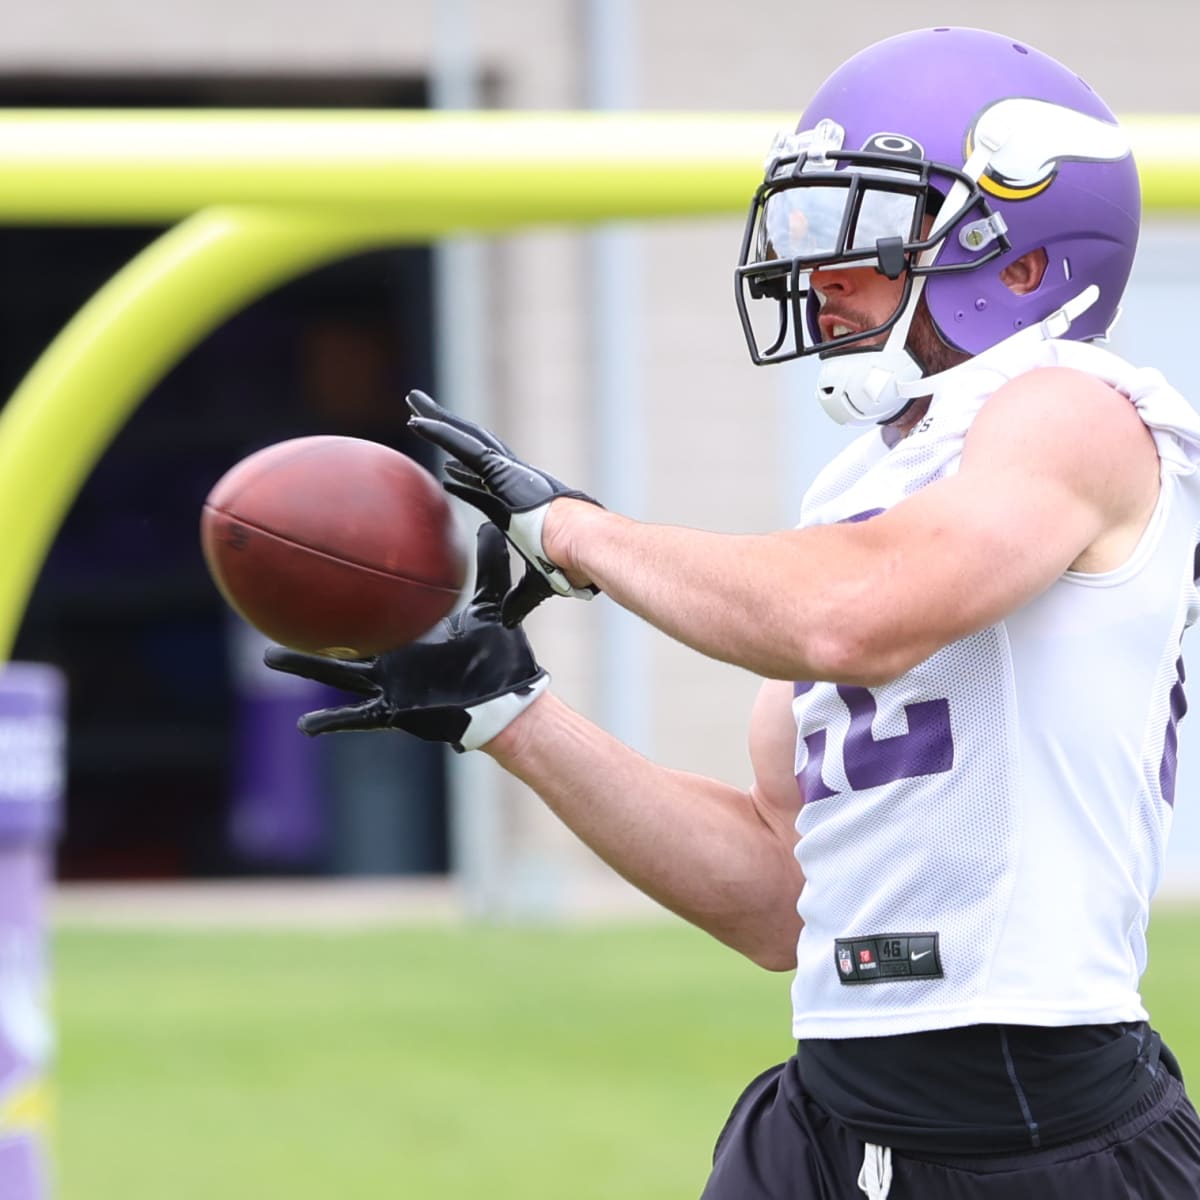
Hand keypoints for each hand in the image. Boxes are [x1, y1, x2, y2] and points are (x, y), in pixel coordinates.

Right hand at [263, 524, 547, 750]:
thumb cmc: (498, 656)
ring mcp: (388, 684)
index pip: (374, 606)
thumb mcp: (491, 606)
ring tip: (270, 656)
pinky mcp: (394, 711)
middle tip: (278, 605)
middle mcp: (392, 656)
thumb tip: (487, 526)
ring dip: (306, 665)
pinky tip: (304, 726)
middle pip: (342, 636)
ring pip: (337, 673)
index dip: (352, 589)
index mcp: (408, 631)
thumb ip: (489, 568)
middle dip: (312, 622)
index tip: (326, 568)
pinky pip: (356, 717)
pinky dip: (331, 720)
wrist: (506, 699)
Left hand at [405, 389, 600, 625]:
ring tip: (413, 403)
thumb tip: (508, 622)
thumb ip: (519, 600)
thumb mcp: (536, 584)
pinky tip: (417, 420)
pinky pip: (462, 445)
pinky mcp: (500, 468)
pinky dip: (440, 432)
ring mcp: (505, 471)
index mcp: (518, 504)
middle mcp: (510, 481)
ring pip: (464, 438)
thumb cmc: (568, 564)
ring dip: (438, 420)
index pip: (486, 488)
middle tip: (426, 416)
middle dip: (450, 434)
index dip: (467, 481)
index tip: (449, 475)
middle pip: (473, 451)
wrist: (580, 547)